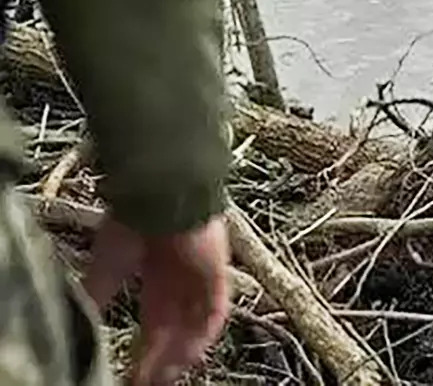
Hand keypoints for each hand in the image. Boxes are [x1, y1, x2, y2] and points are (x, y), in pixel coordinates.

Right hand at [83, 215, 230, 385]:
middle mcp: (181, 282)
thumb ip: (99, 294)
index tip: (131, 375)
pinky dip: (203, 337)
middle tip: (147, 383)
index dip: (145, 352)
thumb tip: (82, 321)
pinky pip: (216, 313)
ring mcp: (202, 279)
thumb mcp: (107, 266)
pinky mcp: (219, 275)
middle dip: (162, 361)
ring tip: (163, 378)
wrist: (160, 196)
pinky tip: (188, 357)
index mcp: (157, 278)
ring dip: (181, 355)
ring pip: (195, 327)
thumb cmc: (132, 223)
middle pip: (175, 331)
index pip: (155, 325)